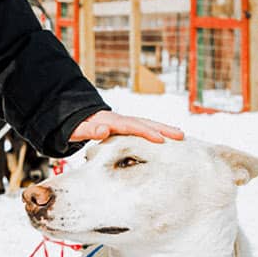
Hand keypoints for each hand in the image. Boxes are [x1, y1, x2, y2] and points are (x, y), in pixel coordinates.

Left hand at [69, 110, 183, 144]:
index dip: (146, 132)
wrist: (75, 117)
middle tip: (180, 135)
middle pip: (145, 122)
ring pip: (147, 123)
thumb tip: (104, 129)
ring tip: (181, 135)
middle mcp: (121, 119)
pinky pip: (144, 127)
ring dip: (164, 128)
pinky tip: (168, 137)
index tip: (160, 139)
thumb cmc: (77, 127)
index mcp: (111, 122)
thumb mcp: (78, 130)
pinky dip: (157, 130)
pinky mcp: (126, 126)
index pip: (132, 127)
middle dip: (163, 128)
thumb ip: (89, 131)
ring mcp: (125, 121)